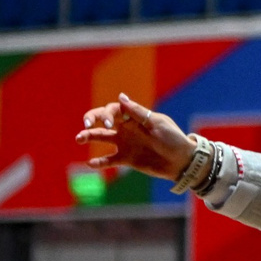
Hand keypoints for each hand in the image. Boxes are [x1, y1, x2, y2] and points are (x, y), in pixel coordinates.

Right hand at [76, 93, 192, 180]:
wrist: (182, 161)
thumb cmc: (173, 139)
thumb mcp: (157, 123)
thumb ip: (138, 112)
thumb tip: (120, 97)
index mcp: (134, 117)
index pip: (113, 110)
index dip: (106, 114)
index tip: (108, 124)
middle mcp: (126, 128)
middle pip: (102, 120)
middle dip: (92, 119)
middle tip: (86, 126)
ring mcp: (125, 143)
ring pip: (101, 137)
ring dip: (88, 136)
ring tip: (78, 138)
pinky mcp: (126, 158)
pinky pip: (109, 160)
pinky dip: (99, 162)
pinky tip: (90, 163)